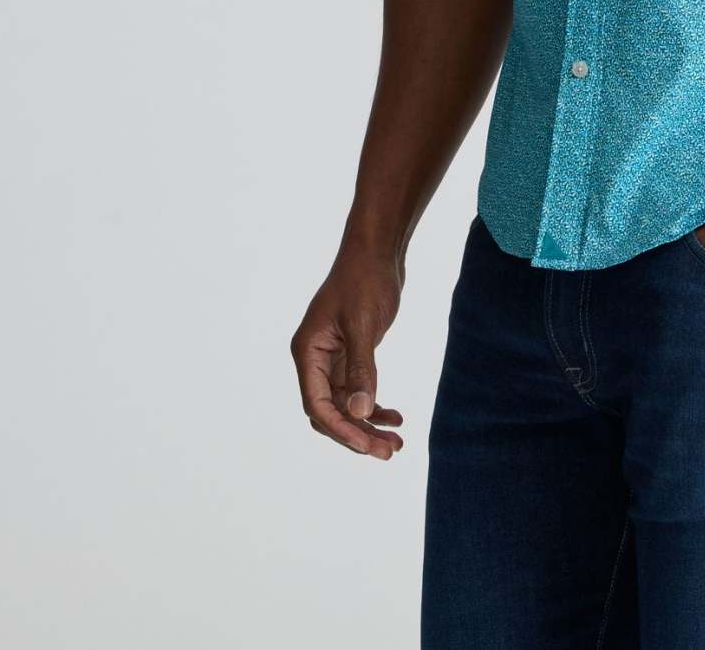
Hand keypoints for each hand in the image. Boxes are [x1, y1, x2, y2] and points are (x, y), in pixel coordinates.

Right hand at [290, 251, 405, 458]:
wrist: (378, 252)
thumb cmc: (365, 280)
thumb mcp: (363, 324)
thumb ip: (361, 368)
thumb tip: (361, 412)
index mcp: (308, 352)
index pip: (318, 405)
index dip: (342, 429)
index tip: (368, 445)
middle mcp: (315, 359)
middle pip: (330, 412)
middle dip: (357, 434)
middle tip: (388, 453)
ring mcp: (332, 358)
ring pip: (346, 405)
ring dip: (368, 425)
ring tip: (396, 444)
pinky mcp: (351, 354)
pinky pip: (358, 390)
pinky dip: (375, 405)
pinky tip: (396, 417)